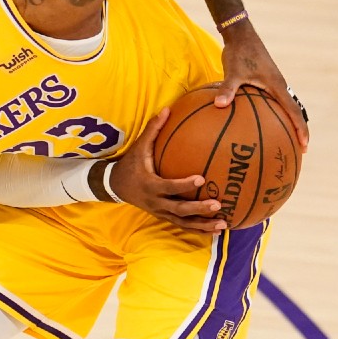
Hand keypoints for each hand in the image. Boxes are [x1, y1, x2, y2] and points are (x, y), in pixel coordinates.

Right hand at [108, 108, 227, 231]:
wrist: (114, 186)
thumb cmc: (130, 164)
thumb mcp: (139, 147)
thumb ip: (153, 130)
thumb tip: (169, 109)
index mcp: (149, 185)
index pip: (168, 186)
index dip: (184, 185)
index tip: (201, 178)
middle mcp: (155, 202)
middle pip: (178, 209)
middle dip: (198, 209)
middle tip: (218, 205)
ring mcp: (160, 212)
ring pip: (182, 222)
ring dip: (203, 225)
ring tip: (223, 224)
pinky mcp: (163, 216)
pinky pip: (183, 225)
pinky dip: (199, 229)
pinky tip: (216, 230)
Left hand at [215, 21, 309, 152]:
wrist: (240, 36)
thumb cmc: (239, 52)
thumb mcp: (232, 72)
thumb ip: (227, 89)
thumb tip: (219, 105)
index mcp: (277, 86)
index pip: (293, 112)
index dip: (300, 129)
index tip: (304, 145)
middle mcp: (279, 86)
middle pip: (293, 112)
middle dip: (297, 130)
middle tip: (298, 149)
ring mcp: (273, 84)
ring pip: (284, 107)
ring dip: (286, 122)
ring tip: (282, 139)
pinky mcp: (264, 82)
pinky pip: (271, 101)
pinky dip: (270, 113)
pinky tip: (257, 122)